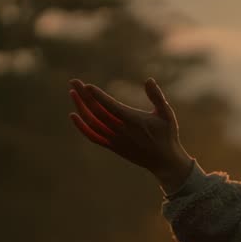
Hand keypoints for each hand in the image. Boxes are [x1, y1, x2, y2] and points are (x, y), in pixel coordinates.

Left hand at [68, 78, 193, 192]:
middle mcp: (121, 130)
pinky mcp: (112, 146)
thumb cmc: (167, 135)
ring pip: (92, 123)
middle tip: (74, 82)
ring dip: (80, 107)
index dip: (97, 96)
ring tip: (73, 93)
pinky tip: (73, 115)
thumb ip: (157, 97)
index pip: (110, 106)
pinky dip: (81, 127)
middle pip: (97, 111)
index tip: (86, 85)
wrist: (164, 161)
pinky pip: (92, 136)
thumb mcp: (167, 114)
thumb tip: (149, 80)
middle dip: (83, 96)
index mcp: (134, 120)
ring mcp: (115, 139)